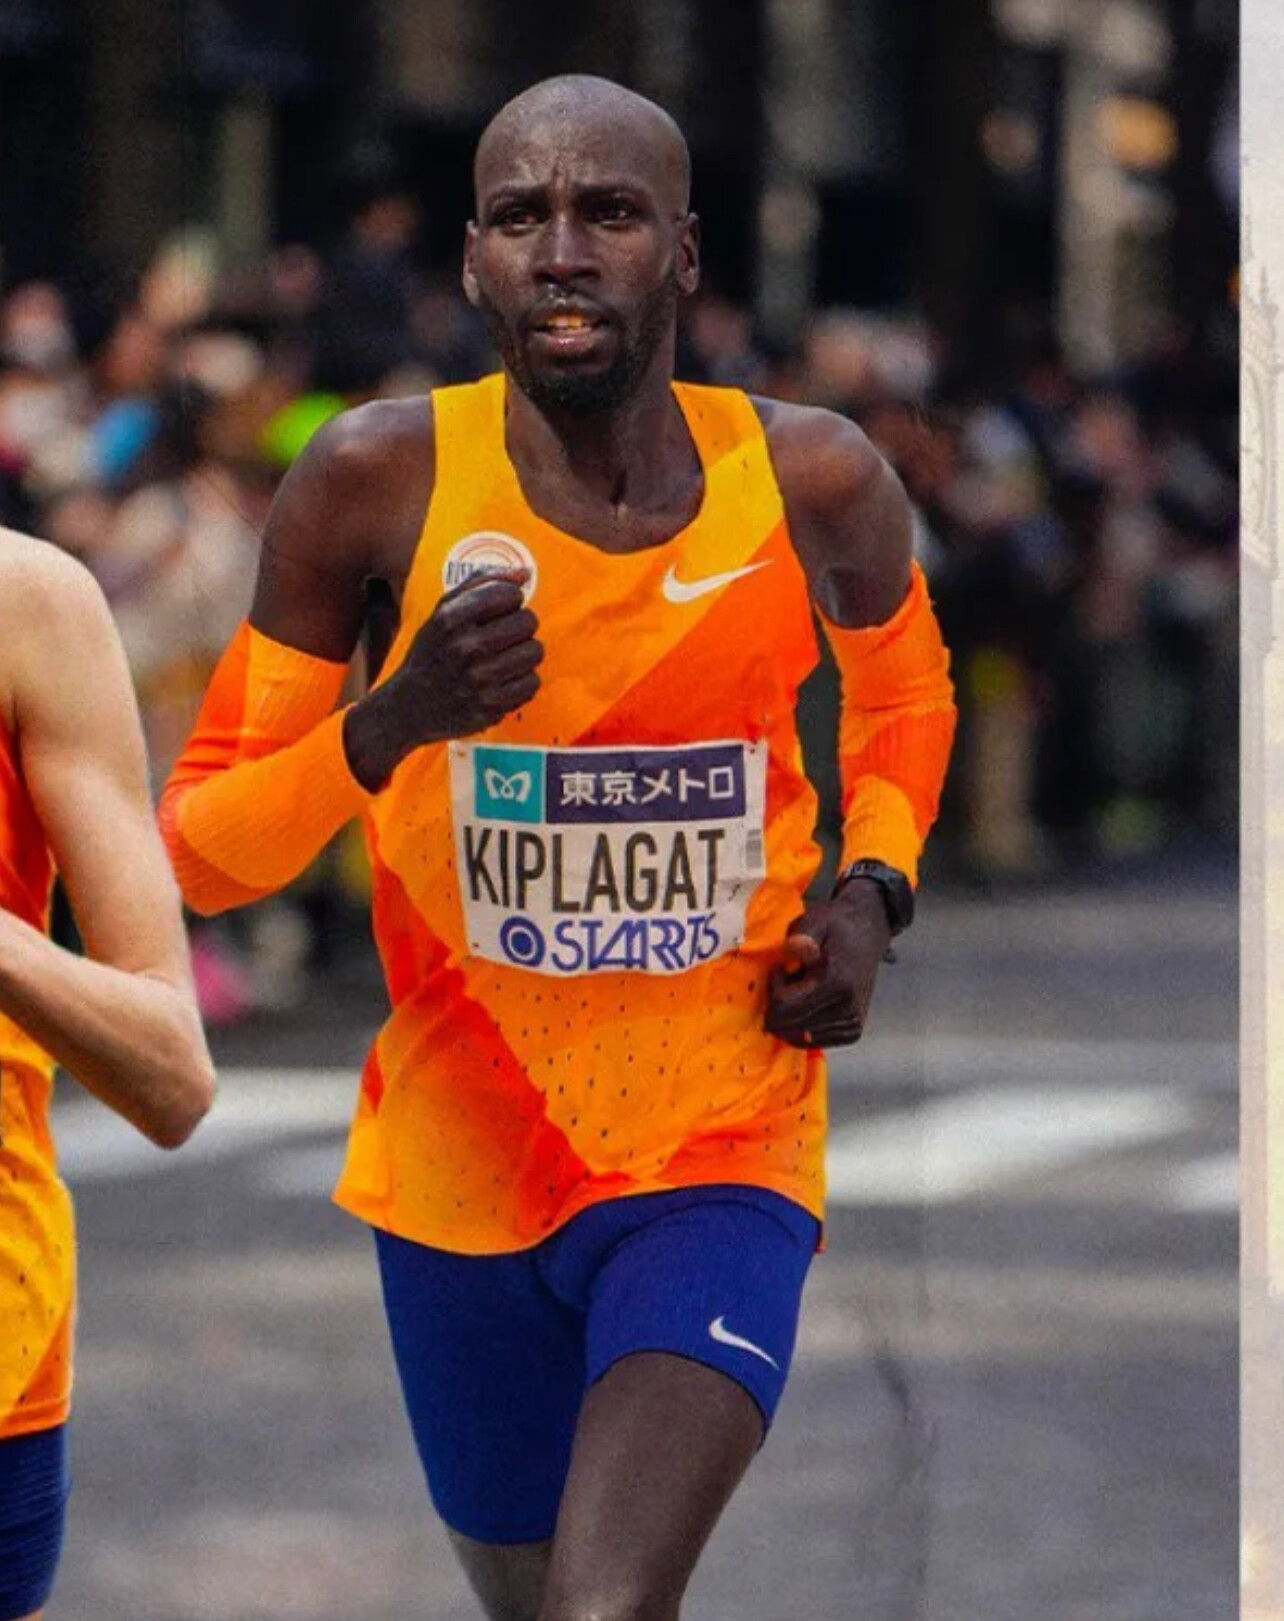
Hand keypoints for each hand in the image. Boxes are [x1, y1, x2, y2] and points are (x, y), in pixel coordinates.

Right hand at [345, 570, 542, 788]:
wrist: (410, 706)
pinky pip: (532, 683)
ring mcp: (479, 679)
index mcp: (451, 618)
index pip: (509, 594)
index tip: (500, 610)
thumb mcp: (443, 611)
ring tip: (504, 659)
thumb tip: (524, 573)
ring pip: (535, 651)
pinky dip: (523, 681)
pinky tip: (504, 680)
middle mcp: (465, 647)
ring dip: (524, 654)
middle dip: (520, 626)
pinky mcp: (491, 706)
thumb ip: (481, 583)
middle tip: (503, 637)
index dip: (511, 600)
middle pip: (528, 621)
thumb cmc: (432, 653)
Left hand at [763, 881, 890, 1048]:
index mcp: (838, 983)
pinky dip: (801, 1025)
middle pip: (789, 1026)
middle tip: (789, 978)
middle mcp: (848, 1009)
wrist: (867, 934)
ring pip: (798, 1037)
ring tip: (801, 987)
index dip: (773, 989)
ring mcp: (852, 1024)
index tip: (780, 968)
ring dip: (790, 1015)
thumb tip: (796, 949)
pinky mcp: (852, 1032)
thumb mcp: (815, 920)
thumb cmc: (836, 926)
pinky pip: (812, 1041)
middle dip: (778, 1005)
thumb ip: (803, 936)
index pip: (785, 1007)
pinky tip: (808, 1002)